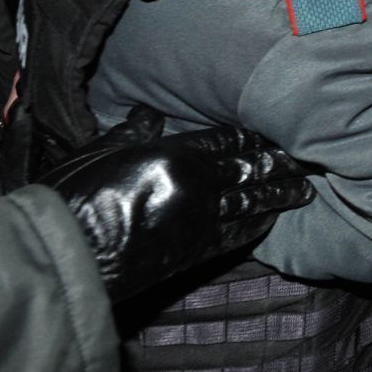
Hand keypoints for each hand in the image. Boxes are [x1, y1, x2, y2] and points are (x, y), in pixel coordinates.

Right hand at [39, 105, 313, 301]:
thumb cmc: (71, 199)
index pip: (224, 140)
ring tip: (303, 188)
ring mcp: (199, 220)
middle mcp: (195, 185)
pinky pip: (236, 235)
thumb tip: (150, 114)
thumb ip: (132, 134)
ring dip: (278, 194)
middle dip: (277, 163)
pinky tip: (271, 219)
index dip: (251, 136)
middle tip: (306, 158)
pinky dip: (257, 225)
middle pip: (247, 170)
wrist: (65, 258)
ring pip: (249, 202)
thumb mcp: (99, 152)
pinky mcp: (194, 253)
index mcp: (174, 155)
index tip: (274, 130)